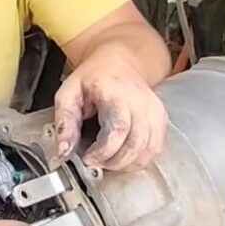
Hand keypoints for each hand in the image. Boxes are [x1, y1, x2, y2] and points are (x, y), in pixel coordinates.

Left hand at [53, 50, 167, 171]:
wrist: (119, 62)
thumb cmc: (93, 77)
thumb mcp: (68, 93)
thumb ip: (64, 123)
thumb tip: (64, 151)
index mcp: (115, 92)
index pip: (118, 128)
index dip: (104, 151)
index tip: (89, 158)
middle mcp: (140, 101)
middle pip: (136, 143)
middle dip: (114, 161)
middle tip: (97, 162)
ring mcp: (153, 110)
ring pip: (149, 148)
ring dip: (128, 163)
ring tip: (109, 161)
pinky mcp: (160, 118)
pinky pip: (156, 147)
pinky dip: (140, 159)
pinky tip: (124, 157)